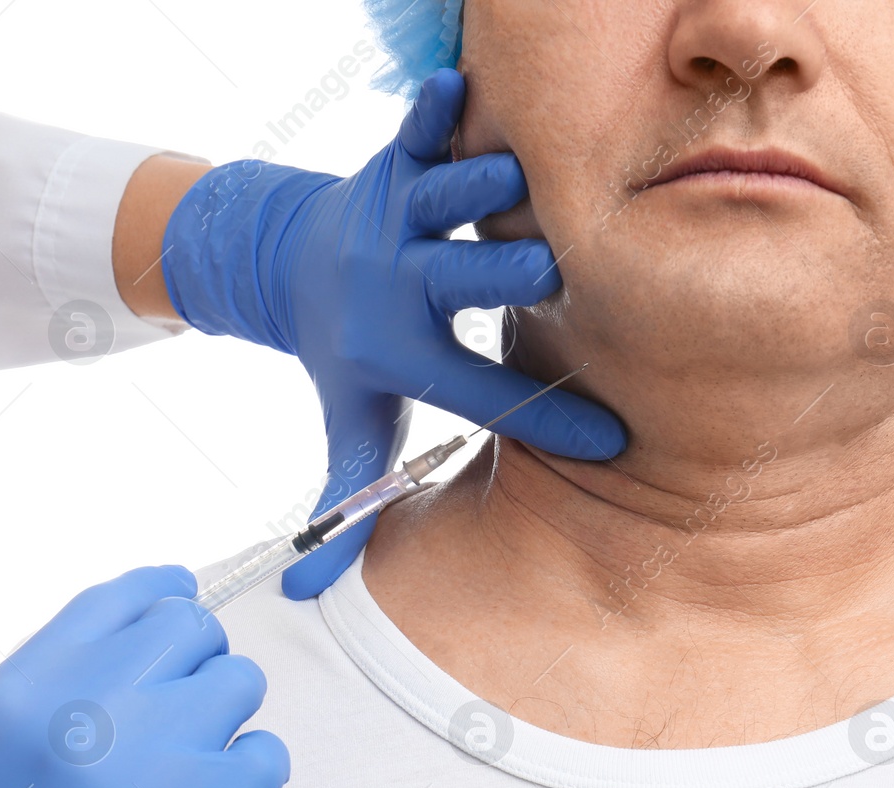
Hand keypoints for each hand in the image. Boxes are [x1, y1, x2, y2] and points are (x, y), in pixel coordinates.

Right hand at [0, 566, 287, 787]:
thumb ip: (63, 687)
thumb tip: (147, 644)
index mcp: (25, 684)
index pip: (122, 598)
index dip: (164, 595)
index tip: (183, 603)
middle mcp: (89, 706)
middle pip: (192, 628)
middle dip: (199, 660)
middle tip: (185, 706)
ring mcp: (150, 760)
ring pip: (241, 681)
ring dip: (228, 715)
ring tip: (188, 764)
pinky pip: (268, 756)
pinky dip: (253, 776)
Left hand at [161, 68, 624, 599]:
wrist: (279, 258)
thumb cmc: (344, 350)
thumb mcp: (350, 425)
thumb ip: (346, 499)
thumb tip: (306, 596)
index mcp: (399, 350)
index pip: (477, 393)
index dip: (546, 421)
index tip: (614, 441)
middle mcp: (398, 280)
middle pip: (457, 278)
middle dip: (508, 277)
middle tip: (556, 275)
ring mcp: (397, 215)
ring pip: (449, 195)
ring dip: (491, 187)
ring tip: (541, 182)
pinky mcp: (394, 161)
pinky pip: (416, 128)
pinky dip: (436, 106)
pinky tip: (462, 85)